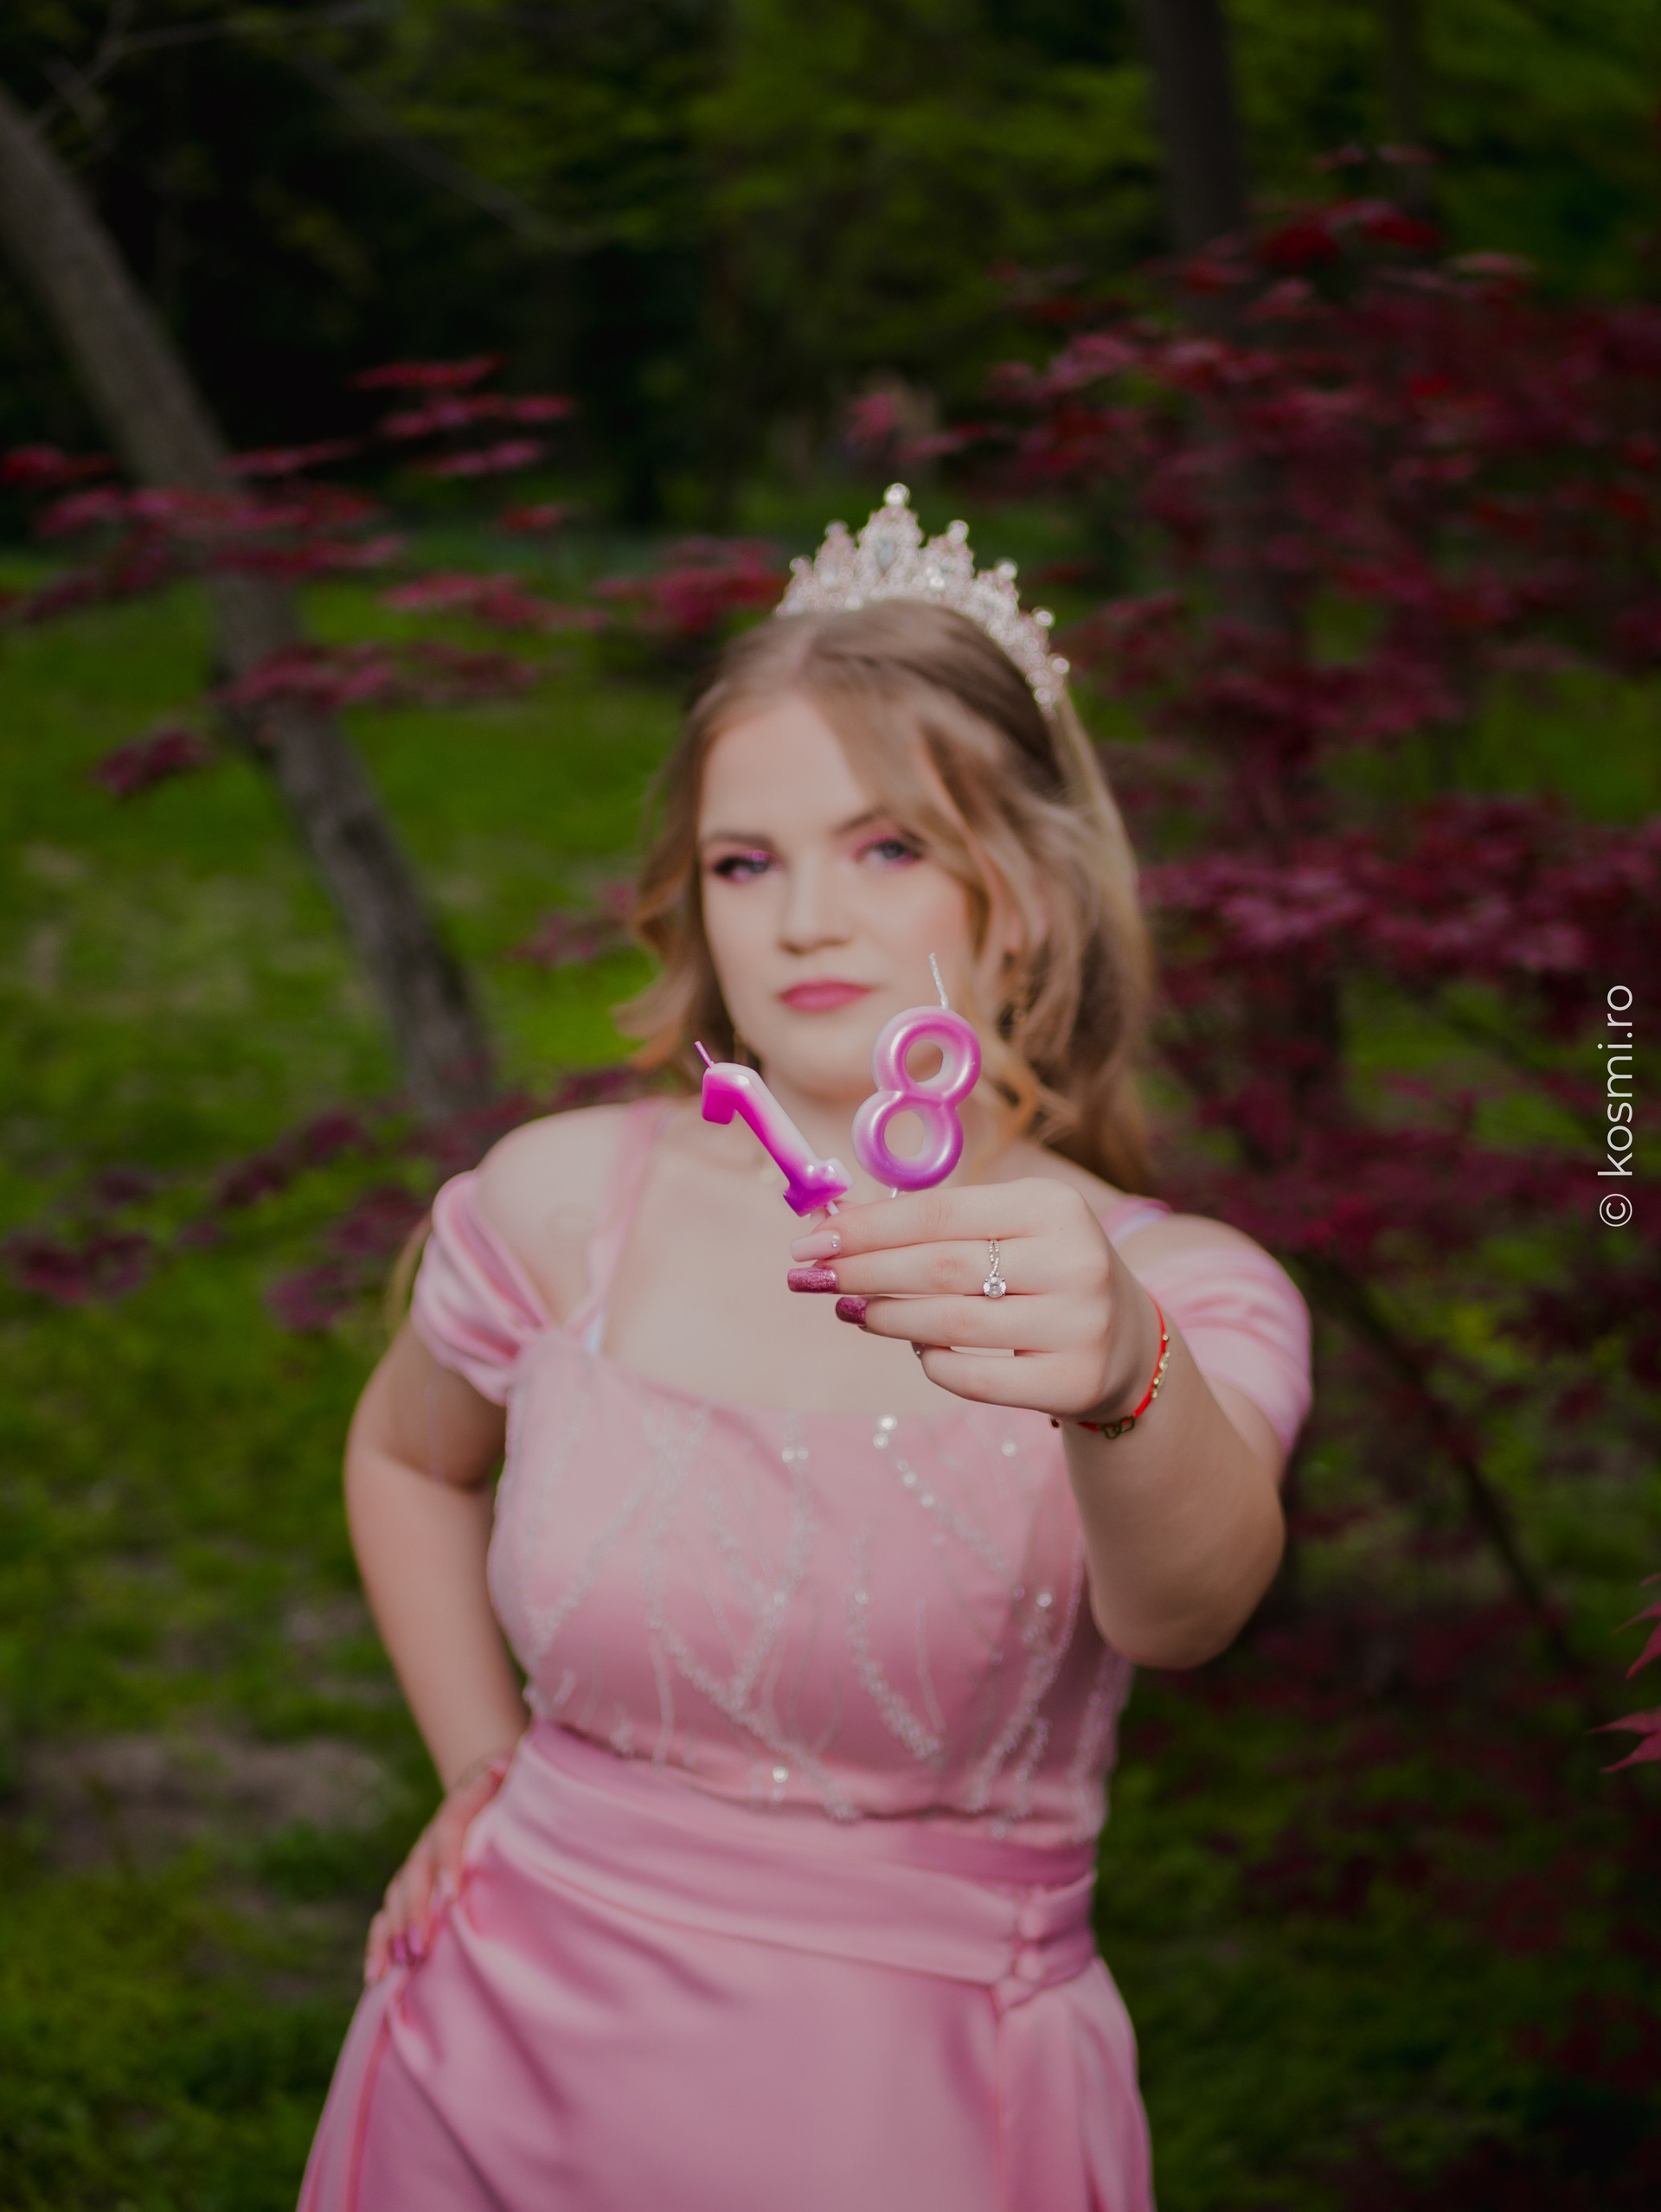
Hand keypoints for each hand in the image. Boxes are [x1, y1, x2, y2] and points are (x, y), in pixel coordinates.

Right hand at [364, 1745, 516, 1982]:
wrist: (489, 1785)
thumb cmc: (512, 1793)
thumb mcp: (517, 1781)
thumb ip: (513, 1781)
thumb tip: (510, 1772)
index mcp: (459, 1807)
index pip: (449, 1829)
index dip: (448, 1861)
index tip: (451, 1896)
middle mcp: (431, 1837)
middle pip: (416, 1871)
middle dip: (416, 1911)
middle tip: (421, 1947)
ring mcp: (416, 1863)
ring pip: (396, 1895)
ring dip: (395, 1931)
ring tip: (400, 1965)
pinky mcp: (408, 1886)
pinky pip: (386, 1913)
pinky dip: (379, 1942)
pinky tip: (376, 1973)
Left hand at [791, 1180, 1159, 1422]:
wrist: (1127, 1344)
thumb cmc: (1042, 1273)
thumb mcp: (1008, 1230)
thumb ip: (932, 1225)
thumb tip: (833, 1226)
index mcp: (1053, 1205)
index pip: (939, 1214)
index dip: (867, 1228)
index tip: (810, 1241)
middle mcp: (1073, 1260)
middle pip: (939, 1268)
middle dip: (864, 1272)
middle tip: (813, 1277)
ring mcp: (1079, 1324)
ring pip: (951, 1324)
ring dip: (888, 1318)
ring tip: (854, 1311)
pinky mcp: (1073, 1380)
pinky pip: (974, 1378)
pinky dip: (933, 1364)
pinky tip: (916, 1350)